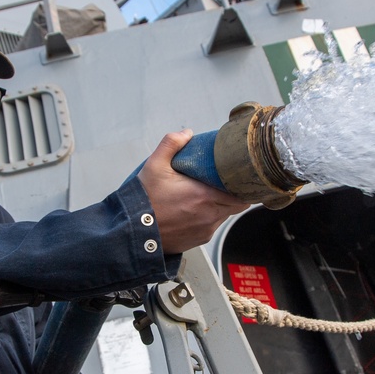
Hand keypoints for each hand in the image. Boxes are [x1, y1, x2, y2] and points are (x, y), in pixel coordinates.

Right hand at [138, 130, 248, 253]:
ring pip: (223, 217)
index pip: (241, 195)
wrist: (133, 230)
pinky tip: (194, 211)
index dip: (242, 187)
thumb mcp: (154, 165)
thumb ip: (171, 143)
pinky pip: (211, 228)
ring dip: (220, 207)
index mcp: (205, 196)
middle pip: (236, 206)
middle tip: (222, 184)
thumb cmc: (145, 200)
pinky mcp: (198, 241)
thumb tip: (187, 133)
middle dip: (232, 195)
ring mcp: (205, 230)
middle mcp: (210, 216)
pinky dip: (207, 220)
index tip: (236, 178)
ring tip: (205, 197)